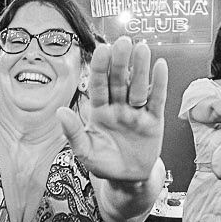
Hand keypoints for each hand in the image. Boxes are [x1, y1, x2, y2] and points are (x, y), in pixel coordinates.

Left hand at [59, 36, 167, 185]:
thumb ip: (73, 133)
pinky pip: (157, 99)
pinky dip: (159, 83)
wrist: (128, 179)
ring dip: (140, 68)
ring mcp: (136, 112)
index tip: (102, 50)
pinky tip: (160, 65)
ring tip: (141, 48)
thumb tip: (60, 112)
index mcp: (99, 111)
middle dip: (121, 62)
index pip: (99, 86)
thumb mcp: (85, 152)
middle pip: (119, 81)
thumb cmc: (104, 164)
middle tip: (123, 42)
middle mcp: (118, 106)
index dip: (100, 68)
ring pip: (138, 86)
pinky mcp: (154, 120)